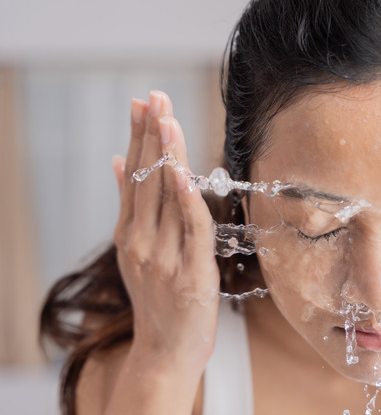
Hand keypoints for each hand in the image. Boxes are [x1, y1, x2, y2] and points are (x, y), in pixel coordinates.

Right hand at [111, 91, 219, 368]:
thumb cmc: (159, 301)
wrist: (165, 353)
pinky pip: (191, 230)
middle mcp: (142, 242)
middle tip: (154, 97)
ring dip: (168, 156)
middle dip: (152, 135)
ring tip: (166, 119)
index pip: (135, 176)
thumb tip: (119, 162)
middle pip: (147, 180)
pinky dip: (187, 201)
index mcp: (131, 234)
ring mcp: (164, 258)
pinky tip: (183, 174)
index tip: (143, 103)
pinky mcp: (190, 275)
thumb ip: (132, 207)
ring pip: (167, 198)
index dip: (141, 138)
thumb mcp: (136, 251)